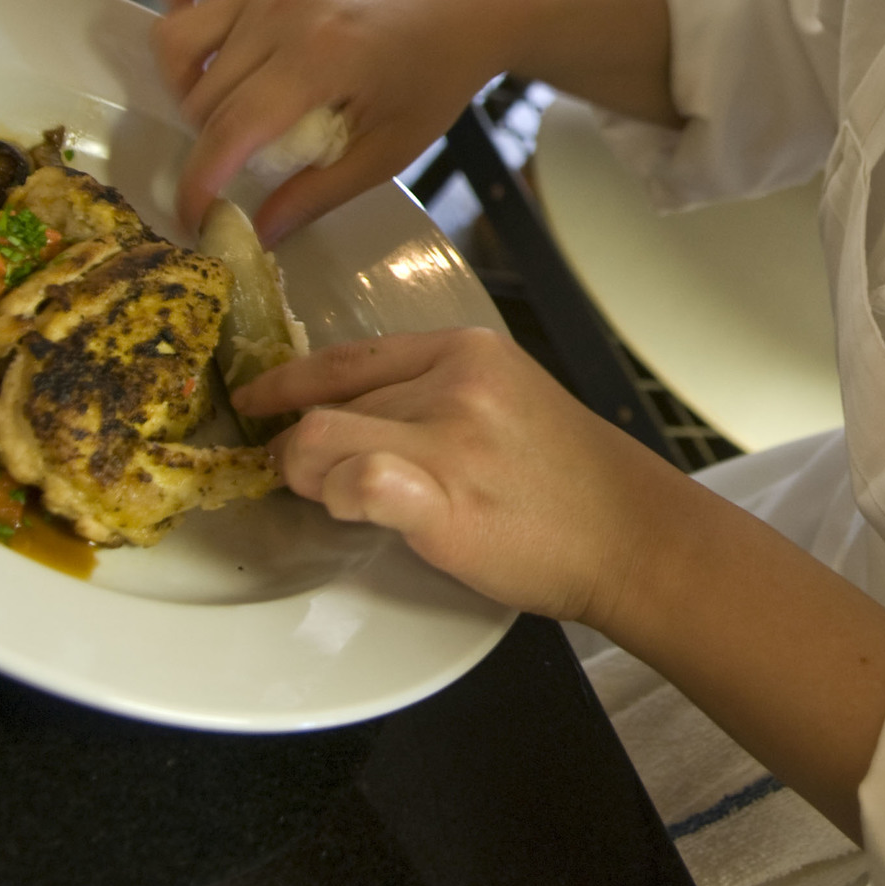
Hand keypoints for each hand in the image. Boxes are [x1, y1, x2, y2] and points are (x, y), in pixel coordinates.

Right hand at [152, 0, 508, 238]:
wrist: (465, 11)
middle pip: (199, 94)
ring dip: (187, 84)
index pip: (228, 131)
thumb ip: (319, 193)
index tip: (195, 218)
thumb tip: (260, 234)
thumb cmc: (434, 81)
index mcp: (315, 62)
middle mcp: (279, 15)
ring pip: (178, 38)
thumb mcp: (388, 151)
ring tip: (229, 108)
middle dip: (210, 141)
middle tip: (251, 159)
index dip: (199, 183)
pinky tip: (206, 37)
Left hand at [238, 328, 683, 622]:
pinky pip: (355, 483)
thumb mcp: (507, 400)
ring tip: (347, 504)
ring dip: (311, 480)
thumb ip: (435, 395)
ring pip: (318, 442)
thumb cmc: (569, 481)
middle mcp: (454, 383)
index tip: (255, 405)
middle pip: (328, 407)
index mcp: (467, 351)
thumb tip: (352, 416)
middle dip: (305, 452)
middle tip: (323, 487)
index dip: (286, 385)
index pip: (347, 358)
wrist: (629, 534)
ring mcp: (449, 439)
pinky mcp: (443, 499)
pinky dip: (341, 498)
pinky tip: (362, 515)